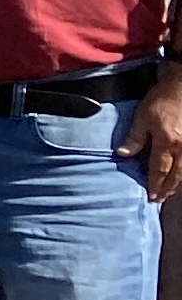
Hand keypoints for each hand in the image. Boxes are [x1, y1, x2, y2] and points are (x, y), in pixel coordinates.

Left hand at [134, 72, 181, 202]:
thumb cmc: (162, 99)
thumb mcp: (142, 116)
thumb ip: (134, 137)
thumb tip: (123, 154)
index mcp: (167, 142)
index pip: (159, 170)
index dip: (154, 184)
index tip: (150, 196)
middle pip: (175, 175)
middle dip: (167, 189)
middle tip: (158, 200)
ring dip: (177, 185)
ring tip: (168, 193)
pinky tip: (180, 177)